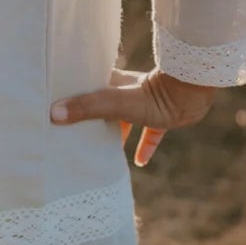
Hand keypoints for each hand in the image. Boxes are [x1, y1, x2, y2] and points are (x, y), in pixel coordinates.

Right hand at [50, 67, 217, 167]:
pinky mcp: (162, 116)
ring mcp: (144, 103)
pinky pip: (150, 133)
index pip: (85, 87)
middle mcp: (125, 91)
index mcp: (111, 82)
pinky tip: (140, 162)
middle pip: (102, 106)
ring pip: (125, 121)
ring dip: (117, 135)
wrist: (191, 93)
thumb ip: (87, 108)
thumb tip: (54, 113)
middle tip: (77, 137)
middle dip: (91, 120)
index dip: (71, 96)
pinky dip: (144, 146)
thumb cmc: (153, 94)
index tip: (56, 108)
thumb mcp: (114, 104)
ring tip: (103, 151)